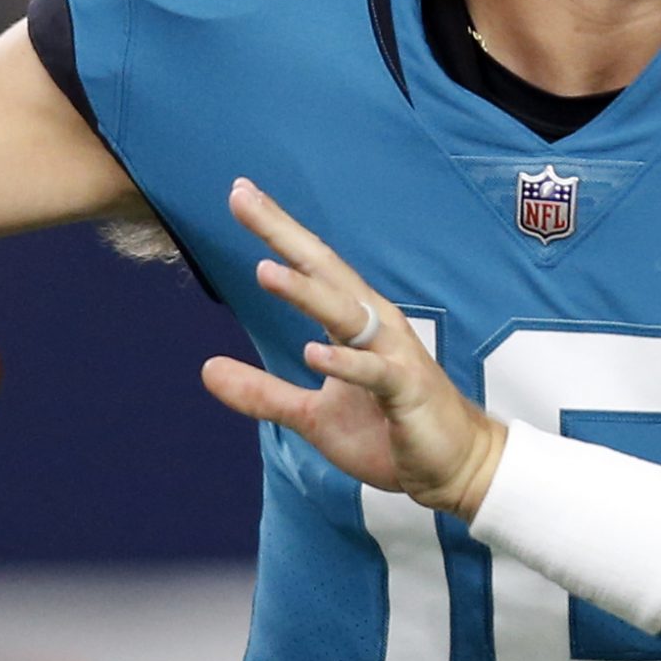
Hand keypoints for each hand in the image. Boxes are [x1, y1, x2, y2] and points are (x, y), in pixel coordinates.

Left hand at [201, 178, 505, 515]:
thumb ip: (263, 393)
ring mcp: (392, 355)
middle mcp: (374, 325)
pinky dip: (345, 362)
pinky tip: (313, 352)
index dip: (276, 231)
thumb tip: (206, 369)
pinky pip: (374, 372)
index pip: (310, 267)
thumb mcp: (313, 416)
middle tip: (242, 198)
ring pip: (346, 314)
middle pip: (324, 270)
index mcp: (353, 322)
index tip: (240, 193)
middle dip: (283, 234)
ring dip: (306, 293)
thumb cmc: (388, 430)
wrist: (454, 466)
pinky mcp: (407, 390)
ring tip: (266, 271)